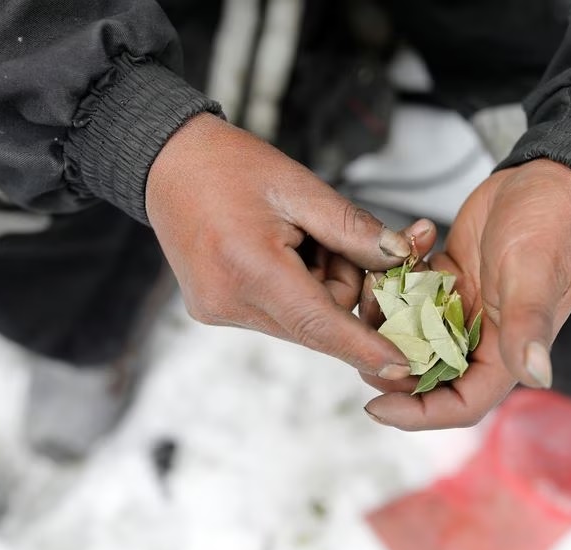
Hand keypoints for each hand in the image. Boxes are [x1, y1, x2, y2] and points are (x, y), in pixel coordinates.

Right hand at [145, 113, 436, 378]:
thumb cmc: (231, 165)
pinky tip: (280, 250)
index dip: (364, 347)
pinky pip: (278, 313)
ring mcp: (219, 310)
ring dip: (317, 285)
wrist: (168, 162)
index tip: (402, 365)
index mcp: (249, 268)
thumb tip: (401, 259)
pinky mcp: (216, 310)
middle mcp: (229, 301)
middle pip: (317, 322)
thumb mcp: (300, 186)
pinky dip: (295, 288)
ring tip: (297, 236)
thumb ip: (352, 228)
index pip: (319, 324)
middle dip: (342, 285)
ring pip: (301, 320)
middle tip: (332, 239)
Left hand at [361, 159, 570, 428]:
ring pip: (409, 334)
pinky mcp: (444, 282)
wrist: (547, 179)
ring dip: (384, 317)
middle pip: (426, 375)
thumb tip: (537, 375)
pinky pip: (407, 295)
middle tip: (355, 339)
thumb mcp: (536, 273)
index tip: (375, 407)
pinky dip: (395, 280)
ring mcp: (459, 310)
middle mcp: (481, 338)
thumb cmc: (551, 225)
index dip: (420, 414)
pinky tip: (397, 255)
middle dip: (388, 363)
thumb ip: (529, 323)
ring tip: (371, 285)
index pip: (462, 403)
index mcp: (507, 352)